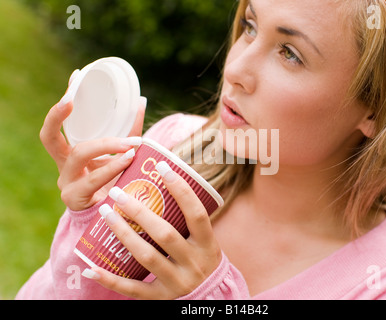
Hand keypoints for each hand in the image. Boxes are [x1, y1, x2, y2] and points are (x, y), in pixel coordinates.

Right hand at [39, 72, 146, 209]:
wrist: (113, 220)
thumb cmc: (115, 183)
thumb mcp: (120, 155)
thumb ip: (129, 133)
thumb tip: (140, 102)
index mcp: (70, 154)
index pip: (56, 126)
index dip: (61, 104)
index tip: (74, 78)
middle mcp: (63, 167)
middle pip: (50, 138)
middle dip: (59, 117)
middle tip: (73, 101)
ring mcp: (67, 184)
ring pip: (79, 155)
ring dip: (107, 145)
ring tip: (130, 144)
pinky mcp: (76, 200)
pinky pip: (93, 180)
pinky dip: (113, 168)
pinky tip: (128, 161)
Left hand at [82, 162, 221, 299]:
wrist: (209, 293)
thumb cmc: (201, 255)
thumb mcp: (204, 238)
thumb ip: (189, 216)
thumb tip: (168, 175)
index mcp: (208, 244)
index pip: (196, 214)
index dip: (181, 190)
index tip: (162, 166)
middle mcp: (195, 263)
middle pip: (165, 235)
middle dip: (140, 211)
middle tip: (118, 193)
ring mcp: (178, 282)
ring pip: (147, 257)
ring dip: (124, 234)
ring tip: (106, 214)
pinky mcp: (161, 297)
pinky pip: (133, 289)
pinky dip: (111, 279)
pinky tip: (91, 268)